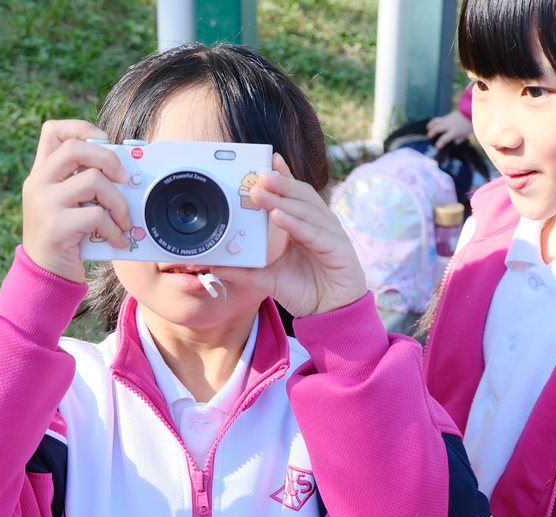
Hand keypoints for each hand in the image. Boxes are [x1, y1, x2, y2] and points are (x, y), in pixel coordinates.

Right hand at [21, 120, 132, 281]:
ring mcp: (44, 203)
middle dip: (110, 160)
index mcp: (40, 173)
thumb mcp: (66, 206)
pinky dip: (115, 229)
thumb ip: (83, 185)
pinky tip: (118, 241)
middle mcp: (38, 183)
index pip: (53, 131)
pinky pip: (97, 216)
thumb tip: (125, 171)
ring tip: (124, 221)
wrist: (44, 277)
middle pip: (77, 148)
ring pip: (93, 180)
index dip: (82, 128)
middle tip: (125, 180)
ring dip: (118, 202)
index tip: (105, 143)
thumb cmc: (64, 240)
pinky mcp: (56, 226)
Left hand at [213, 154, 367, 316]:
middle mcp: (321, 226)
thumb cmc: (306, 292)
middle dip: (279, 183)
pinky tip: (279, 216)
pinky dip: (296, 224)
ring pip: (306, 211)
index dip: (284, 176)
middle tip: (257, 174)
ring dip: (282, 200)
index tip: (267, 161)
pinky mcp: (338, 252)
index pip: (296, 195)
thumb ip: (245, 270)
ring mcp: (332, 237)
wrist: (330, 316)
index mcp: (307, 227)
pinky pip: (315, 234)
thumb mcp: (269, 279)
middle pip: (301, 197)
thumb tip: (217, 265)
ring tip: (260, 192)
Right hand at [425, 110, 473, 149]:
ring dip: (430, 125)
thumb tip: (455, 142)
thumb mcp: (465, 135)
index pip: (444, 139)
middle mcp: (448, 125)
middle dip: (431, 133)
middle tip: (429, 137)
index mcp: (454, 132)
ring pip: (435, 122)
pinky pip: (438, 119)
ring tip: (427, 128)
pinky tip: (432, 124)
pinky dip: (434, 122)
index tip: (437, 147)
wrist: (471, 113)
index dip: (439, 144)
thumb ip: (459, 139)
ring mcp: (447, 120)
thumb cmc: (469, 125)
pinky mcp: (447, 116)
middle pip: (437, 128)